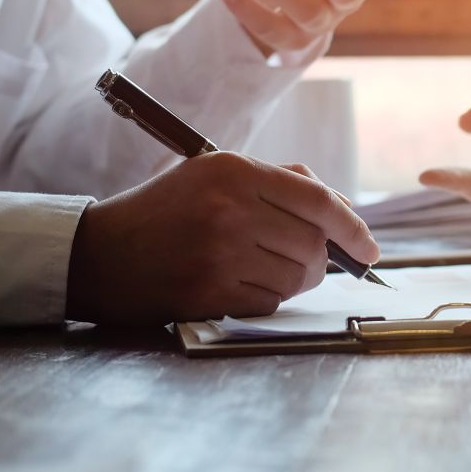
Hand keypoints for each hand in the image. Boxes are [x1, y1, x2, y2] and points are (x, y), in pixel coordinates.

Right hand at [65, 153, 378, 324]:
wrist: (99, 254)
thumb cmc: (166, 211)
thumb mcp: (213, 174)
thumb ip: (278, 181)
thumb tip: (342, 207)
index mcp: (233, 170)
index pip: (317, 199)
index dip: (354, 226)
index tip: (371, 248)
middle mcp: (229, 208)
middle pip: (313, 243)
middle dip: (323, 259)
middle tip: (310, 261)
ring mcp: (218, 253)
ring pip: (297, 277)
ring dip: (296, 280)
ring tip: (267, 269)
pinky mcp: (208, 292)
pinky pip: (270, 301)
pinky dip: (268, 297)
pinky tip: (240, 283)